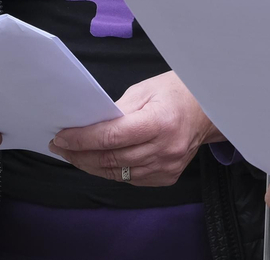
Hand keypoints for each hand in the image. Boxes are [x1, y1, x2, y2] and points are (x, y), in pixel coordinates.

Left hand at [50, 71, 220, 185]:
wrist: (210, 111)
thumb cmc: (177, 93)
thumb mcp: (146, 90)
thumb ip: (118, 110)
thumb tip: (89, 125)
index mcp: (160, 122)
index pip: (113, 136)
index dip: (83, 139)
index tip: (61, 137)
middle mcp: (165, 149)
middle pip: (112, 159)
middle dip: (80, 154)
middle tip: (60, 147)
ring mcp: (167, 167)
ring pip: (118, 173)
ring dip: (91, 165)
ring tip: (73, 154)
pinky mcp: (166, 178)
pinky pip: (130, 179)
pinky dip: (110, 170)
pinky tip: (97, 161)